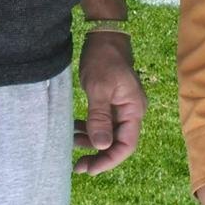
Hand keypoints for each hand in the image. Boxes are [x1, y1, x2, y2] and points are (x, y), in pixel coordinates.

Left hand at [74, 33, 143, 174]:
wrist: (104, 35)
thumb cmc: (103, 59)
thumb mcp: (99, 89)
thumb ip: (100, 118)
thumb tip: (101, 147)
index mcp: (133, 110)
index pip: (126, 145)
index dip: (109, 160)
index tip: (90, 169)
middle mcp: (131, 111)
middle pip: (117, 142)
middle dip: (98, 155)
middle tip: (77, 166)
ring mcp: (121, 107)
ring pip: (107, 133)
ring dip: (90, 141)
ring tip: (70, 142)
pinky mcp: (111, 101)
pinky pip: (102, 122)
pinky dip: (89, 128)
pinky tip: (74, 127)